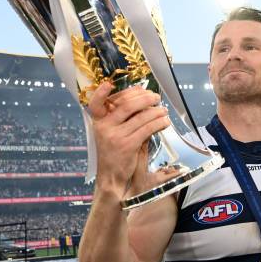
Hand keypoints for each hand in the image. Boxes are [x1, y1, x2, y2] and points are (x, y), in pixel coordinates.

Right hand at [88, 82, 174, 197]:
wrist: (111, 177)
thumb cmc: (114, 152)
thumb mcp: (109, 133)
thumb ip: (119, 118)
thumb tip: (140, 97)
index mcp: (98, 122)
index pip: (95, 104)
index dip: (100, 93)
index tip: (109, 84)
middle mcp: (104, 127)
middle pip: (127, 105)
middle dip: (145, 98)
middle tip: (156, 97)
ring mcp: (116, 136)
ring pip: (141, 117)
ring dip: (156, 111)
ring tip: (164, 110)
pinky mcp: (128, 145)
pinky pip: (147, 129)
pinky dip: (159, 123)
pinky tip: (165, 122)